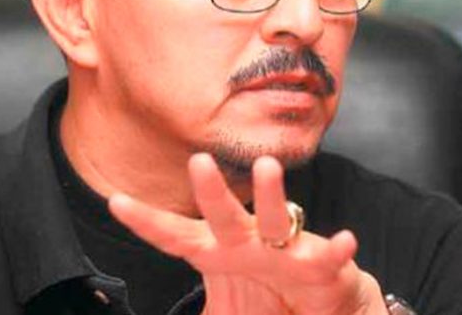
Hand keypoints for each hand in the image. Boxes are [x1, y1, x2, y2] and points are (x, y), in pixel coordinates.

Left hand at [108, 153, 386, 314]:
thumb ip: (193, 309)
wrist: (320, 303)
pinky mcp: (322, 266)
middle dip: (211, 191)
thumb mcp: (222, 302)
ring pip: (275, 219)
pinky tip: (345, 240)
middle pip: (224, 216)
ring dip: (270, 195)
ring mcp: (286, 251)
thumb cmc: (267, 292)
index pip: (176, 236)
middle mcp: (250, 243)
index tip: (116, 202)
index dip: (148, 222)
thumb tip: (153, 311)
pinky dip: (337, 249)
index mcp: (219, 252)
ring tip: (267, 166)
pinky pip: (328, 257)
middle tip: (198, 161)